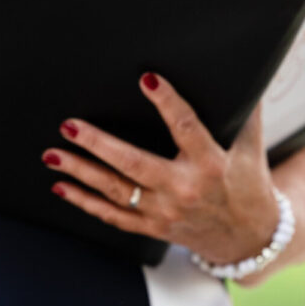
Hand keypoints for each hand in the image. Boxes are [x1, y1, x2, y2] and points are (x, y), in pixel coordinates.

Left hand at [46, 74, 279, 263]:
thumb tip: (242, 67)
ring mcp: (165, 212)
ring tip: (53, 154)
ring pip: (116, 191)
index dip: (167, 102)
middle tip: (70, 126)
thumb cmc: (248, 183)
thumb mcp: (251, 146)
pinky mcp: (153, 228)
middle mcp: (184, 190)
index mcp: (211, 164)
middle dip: (98, 145)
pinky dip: (85, 203)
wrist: (247, 238)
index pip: (186, 127)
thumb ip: (244, 110)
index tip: (147, 79)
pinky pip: (113, 216)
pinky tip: (62, 187)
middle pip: (134, 165)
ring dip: (81, 172)